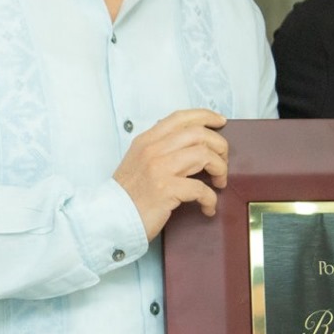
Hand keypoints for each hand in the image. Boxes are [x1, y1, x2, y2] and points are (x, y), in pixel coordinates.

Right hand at [112, 109, 227, 239]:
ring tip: (219, 182)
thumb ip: (158, 147)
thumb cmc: (128, 194)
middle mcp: (153, 149)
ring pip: (204, 155)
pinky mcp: (166, 190)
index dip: (205, 116)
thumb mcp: (137, 160)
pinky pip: (201, 188)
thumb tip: (187, 143)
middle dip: (219, 146)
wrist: (111, 217)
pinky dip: (211, 198)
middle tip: (222, 162)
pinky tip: (208, 207)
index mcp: (147, 140)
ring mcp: (159, 168)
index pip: (181, 117)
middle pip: (199, 134)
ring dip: (220, 169)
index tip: (220, 122)